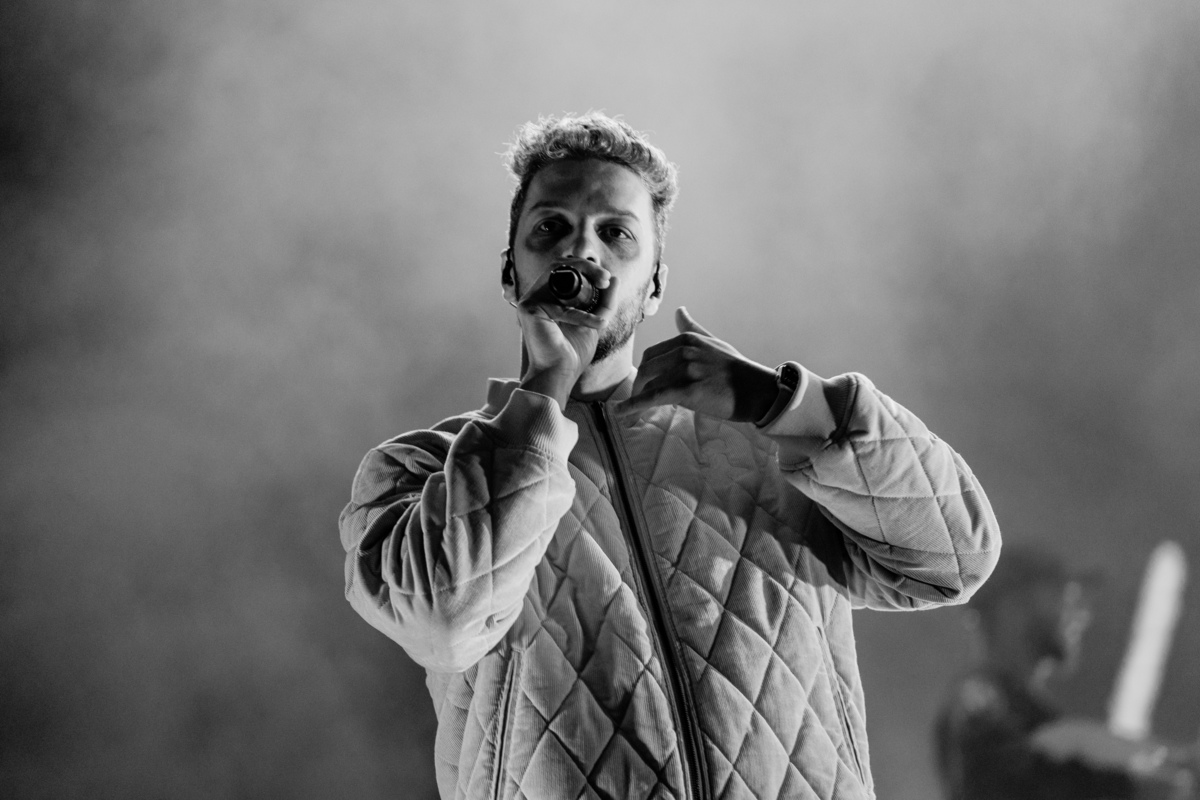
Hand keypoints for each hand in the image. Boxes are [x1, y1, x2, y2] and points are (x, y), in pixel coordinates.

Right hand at [514, 262, 616, 405]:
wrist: (560, 374)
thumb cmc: (573, 352)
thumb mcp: (596, 321)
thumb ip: (604, 301)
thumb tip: (615, 279)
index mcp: (550, 295)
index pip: (565, 269)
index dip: (587, 267)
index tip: (607, 280)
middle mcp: (537, 294)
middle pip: (559, 264)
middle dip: (586, 266)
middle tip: (606, 278)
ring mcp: (530, 300)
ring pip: (557, 272)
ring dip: (585, 273)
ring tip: (605, 284)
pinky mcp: (528, 309)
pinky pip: (560, 306)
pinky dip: (582, 315)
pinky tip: (598, 324)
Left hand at [615, 307, 776, 421]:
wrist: (756, 390)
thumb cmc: (736, 370)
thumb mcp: (713, 342)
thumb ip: (692, 328)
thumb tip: (679, 311)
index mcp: (688, 340)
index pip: (653, 354)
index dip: (645, 371)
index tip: (643, 383)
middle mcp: (684, 351)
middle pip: (647, 368)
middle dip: (639, 384)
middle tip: (639, 398)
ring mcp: (685, 370)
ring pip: (649, 384)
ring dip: (636, 398)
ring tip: (631, 410)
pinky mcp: (687, 390)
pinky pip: (652, 398)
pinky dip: (632, 406)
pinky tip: (620, 413)